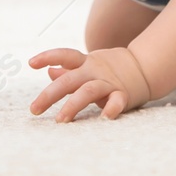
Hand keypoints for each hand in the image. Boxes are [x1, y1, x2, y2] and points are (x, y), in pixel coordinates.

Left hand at [28, 46, 152, 121]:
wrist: (144, 68)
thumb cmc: (110, 70)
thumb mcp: (89, 66)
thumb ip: (70, 71)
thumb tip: (49, 71)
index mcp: (86, 63)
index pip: (65, 55)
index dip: (48, 56)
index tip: (30, 63)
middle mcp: (95, 71)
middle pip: (70, 80)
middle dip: (50, 95)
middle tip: (34, 109)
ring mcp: (109, 82)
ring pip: (88, 91)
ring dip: (73, 105)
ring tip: (60, 120)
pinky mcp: (123, 95)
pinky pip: (116, 101)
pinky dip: (111, 108)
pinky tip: (105, 118)